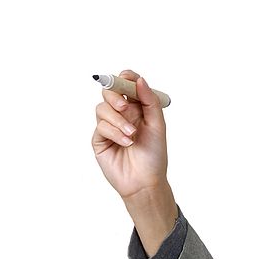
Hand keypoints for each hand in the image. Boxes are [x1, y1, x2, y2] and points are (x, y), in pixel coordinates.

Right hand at [91, 69, 168, 199]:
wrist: (145, 181)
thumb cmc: (154, 155)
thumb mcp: (157, 125)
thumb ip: (150, 101)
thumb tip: (140, 79)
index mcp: (137, 108)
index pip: (126, 85)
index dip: (125, 78)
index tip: (127, 78)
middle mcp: (122, 115)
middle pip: (109, 92)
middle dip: (115, 97)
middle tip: (125, 107)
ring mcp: (109, 126)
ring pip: (102, 108)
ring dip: (118, 120)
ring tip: (132, 134)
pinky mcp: (100, 139)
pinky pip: (101, 126)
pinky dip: (115, 132)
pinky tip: (127, 143)